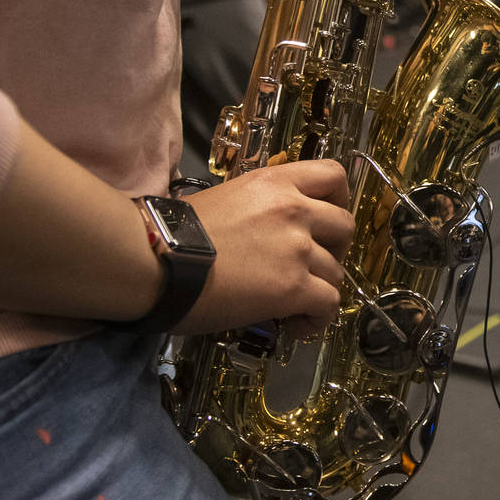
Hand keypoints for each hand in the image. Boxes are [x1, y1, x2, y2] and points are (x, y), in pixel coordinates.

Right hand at [173, 161, 353, 335]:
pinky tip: (297, 324)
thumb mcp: (224, 199)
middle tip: (313, 265)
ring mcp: (297, 248)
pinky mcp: (293, 287)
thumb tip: (266, 229)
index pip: (333, 175)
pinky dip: (318, 318)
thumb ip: (258, 207)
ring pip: (336, 270)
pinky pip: (329, 303)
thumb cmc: (173, 233)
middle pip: (344, 226)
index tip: (327, 220)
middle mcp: (293, 209)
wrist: (154, 261)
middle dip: (336, 249)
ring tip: (296, 305)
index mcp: (274, 182)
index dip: (339, 199)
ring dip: (320, 288)